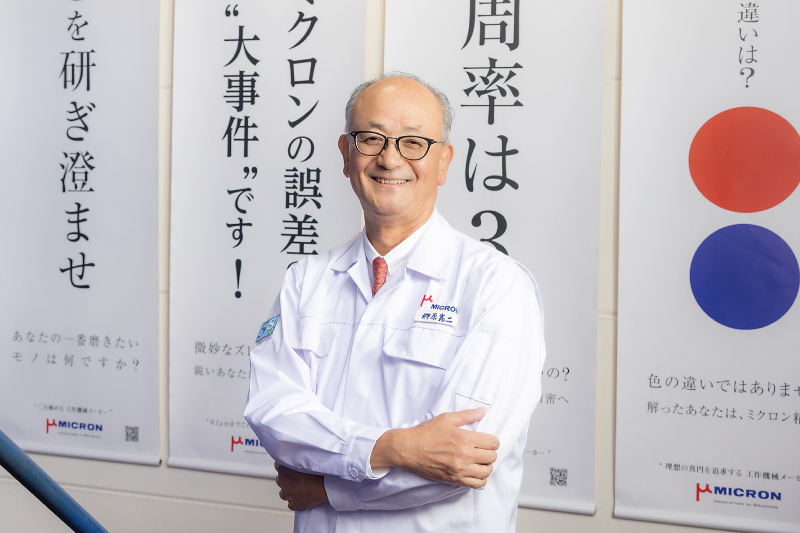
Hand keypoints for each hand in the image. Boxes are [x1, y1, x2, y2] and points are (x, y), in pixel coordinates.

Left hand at [274, 462, 328, 510]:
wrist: (324, 486)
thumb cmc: (316, 472)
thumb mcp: (304, 459)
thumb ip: (294, 459)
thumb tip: (291, 459)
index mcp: (283, 469)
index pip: (278, 466)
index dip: (286, 467)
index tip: (292, 468)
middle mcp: (281, 482)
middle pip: (281, 479)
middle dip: (288, 479)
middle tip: (299, 478)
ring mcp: (286, 494)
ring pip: (284, 492)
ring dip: (290, 490)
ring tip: (302, 488)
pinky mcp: (292, 505)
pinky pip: (291, 503)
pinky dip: (295, 500)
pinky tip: (303, 496)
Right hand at [371, 407, 499, 487]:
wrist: (409, 449)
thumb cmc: (426, 432)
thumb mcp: (447, 418)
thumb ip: (467, 415)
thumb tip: (483, 411)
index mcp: (465, 439)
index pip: (493, 443)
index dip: (492, 440)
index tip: (486, 440)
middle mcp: (465, 456)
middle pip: (492, 457)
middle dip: (490, 452)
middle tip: (482, 449)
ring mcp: (460, 470)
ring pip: (487, 471)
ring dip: (486, 465)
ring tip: (479, 460)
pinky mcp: (455, 479)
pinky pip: (477, 484)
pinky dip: (480, 479)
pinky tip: (474, 471)